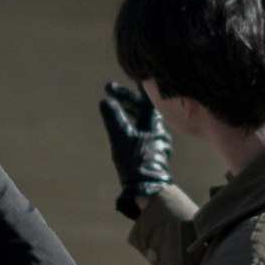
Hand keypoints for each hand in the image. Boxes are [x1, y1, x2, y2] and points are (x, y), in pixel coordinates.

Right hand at [99, 80, 171, 206]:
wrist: (148, 189)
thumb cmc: (135, 162)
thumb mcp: (120, 138)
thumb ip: (113, 118)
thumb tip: (105, 101)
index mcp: (153, 124)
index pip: (146, 99)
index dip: (137, 86)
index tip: (130, 75)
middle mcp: (158, 131)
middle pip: (144, 108)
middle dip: (126, 98)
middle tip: (110, 90)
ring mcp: (156, 142)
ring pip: (143, 120)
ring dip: (129, 110)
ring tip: (115, 105)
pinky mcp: (153, 153)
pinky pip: (143, 130)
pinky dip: (132, 123)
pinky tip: (124, 127)